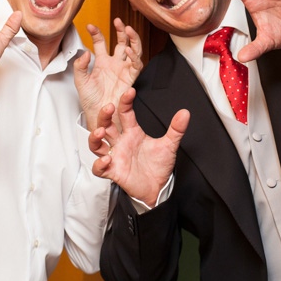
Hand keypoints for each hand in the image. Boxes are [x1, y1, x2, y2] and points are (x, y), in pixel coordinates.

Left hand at [74, 18, 142, 129]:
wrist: (98, 113)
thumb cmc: (90, 100)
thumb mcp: (80, 81)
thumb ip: (80, 66)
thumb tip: (85, 53)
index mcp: (101, 62)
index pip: (101, 42)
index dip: (96, 33)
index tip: (90, 26)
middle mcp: (114, 63)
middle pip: (121, 42)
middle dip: (121, 30)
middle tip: (117, 21)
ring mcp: (123, 69)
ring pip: (133, 49)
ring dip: (132, 39)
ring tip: (128, 29)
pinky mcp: (131, 77)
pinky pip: (136, 64)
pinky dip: (134, 56)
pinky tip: (129, 51)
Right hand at [89, 88, 188, 206]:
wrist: (158, 188)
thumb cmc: (158, 166)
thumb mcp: (169, 145)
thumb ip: (176, 129)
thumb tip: (185, 113)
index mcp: (132, 133)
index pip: (124, 113)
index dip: (125, 101)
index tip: (130, 92)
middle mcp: (120, 143)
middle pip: (105, 125)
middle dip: (103, 115)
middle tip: (108, 107)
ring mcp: (115, 157)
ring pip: (96, 145)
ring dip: (94, 137)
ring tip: (101, 132)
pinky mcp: (113, 172)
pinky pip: (99, 168)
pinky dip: (99, 164)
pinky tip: (106, 160)